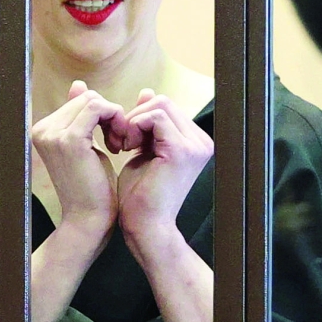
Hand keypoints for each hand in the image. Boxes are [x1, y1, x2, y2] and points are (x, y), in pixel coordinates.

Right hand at [29, 81, 122, 237]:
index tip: (115, 139)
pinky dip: (117, 119)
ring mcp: (52, 133)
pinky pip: (99, 107)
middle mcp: (42, 129)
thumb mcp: (87, 146)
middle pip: (88, 97)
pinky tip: (120, 144)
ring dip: (115, 118)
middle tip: (121, 142)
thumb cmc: (93, 188)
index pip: (80, 100)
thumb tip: (78, 85)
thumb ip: (80, 116)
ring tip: (120, 144)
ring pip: (94, 100)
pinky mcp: (69, 139)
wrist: (89, 221)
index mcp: (43, 130)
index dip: (104, 115)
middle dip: (110, 115)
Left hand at [116, 89, 214, 245]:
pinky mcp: (182, 150)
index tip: (125, 141)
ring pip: (159, 104)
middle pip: (163, 101)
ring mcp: (195, 145)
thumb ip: (147, 124)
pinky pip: (154, 117)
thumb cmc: (140, 196)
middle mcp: (201, 142)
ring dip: (133, 121)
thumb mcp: (143, 150)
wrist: (145, 228)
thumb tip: (148, 92)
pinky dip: (134, 126)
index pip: (166, 107)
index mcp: (195, 142)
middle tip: (121, 142)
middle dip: (135, 116)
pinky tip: (126, 148)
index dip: (140, 118)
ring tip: (123, 146)